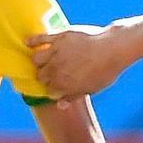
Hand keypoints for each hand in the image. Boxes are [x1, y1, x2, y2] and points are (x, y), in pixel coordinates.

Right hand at [25, 23, 142, 101]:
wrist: (115, 48)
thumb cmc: (106, 70)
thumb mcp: (91, 88)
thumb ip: (73, 96)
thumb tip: (59, 105)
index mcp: (63, 85)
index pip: (48, 90)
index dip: (53, 88)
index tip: (57, 85)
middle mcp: (56, 69)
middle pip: (40, 75)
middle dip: (45, 76)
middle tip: (52, 72)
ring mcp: (56, 52)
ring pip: (36, 59)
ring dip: (39, 61)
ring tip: (43, 59)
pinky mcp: (59, 37)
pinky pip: (40, 38)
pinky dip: (32, 41)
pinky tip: (28, 42)